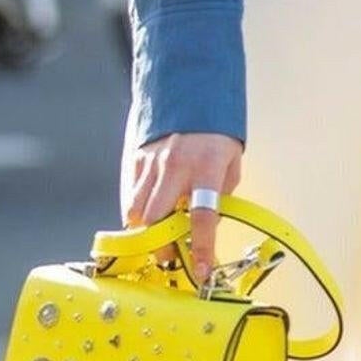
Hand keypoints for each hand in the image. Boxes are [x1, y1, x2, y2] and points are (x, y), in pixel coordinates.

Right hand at [124, 132, 243, 283]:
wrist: (192, 88)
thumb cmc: (216, 130)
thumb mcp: (230, 162)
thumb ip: (221, 196)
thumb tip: (208, 226)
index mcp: (205, 167)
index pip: (202, 217)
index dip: (201, 248)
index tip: (201, 272)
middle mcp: (175, 167)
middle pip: (157, 220)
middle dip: (161, 247)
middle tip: (169, 258)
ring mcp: (152, 163)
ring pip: (137, 212)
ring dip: (145, 232)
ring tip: (155, 240)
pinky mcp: (137, 159)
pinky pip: (130, 195)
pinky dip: (135, 213)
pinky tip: (145, 218)